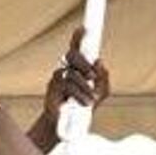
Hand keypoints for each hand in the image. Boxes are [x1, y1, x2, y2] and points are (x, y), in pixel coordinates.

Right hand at [31, 27, 110, 144]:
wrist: (69, 127)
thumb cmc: (85, 106)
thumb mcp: (101, 92)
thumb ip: (103, 77)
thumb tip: (99, 62)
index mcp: (79, 68)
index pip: (77, 48)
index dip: (79, 37)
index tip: (83, 27)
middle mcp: (66, 69)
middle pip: (72, 54)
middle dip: (83, 63)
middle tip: (92, 74)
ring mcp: (57, 79)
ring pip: (71, 72)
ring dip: (84, 85)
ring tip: (90, 98)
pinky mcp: (51, 89)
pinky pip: (66, 85)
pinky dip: (78, 93)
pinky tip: (84, 102)